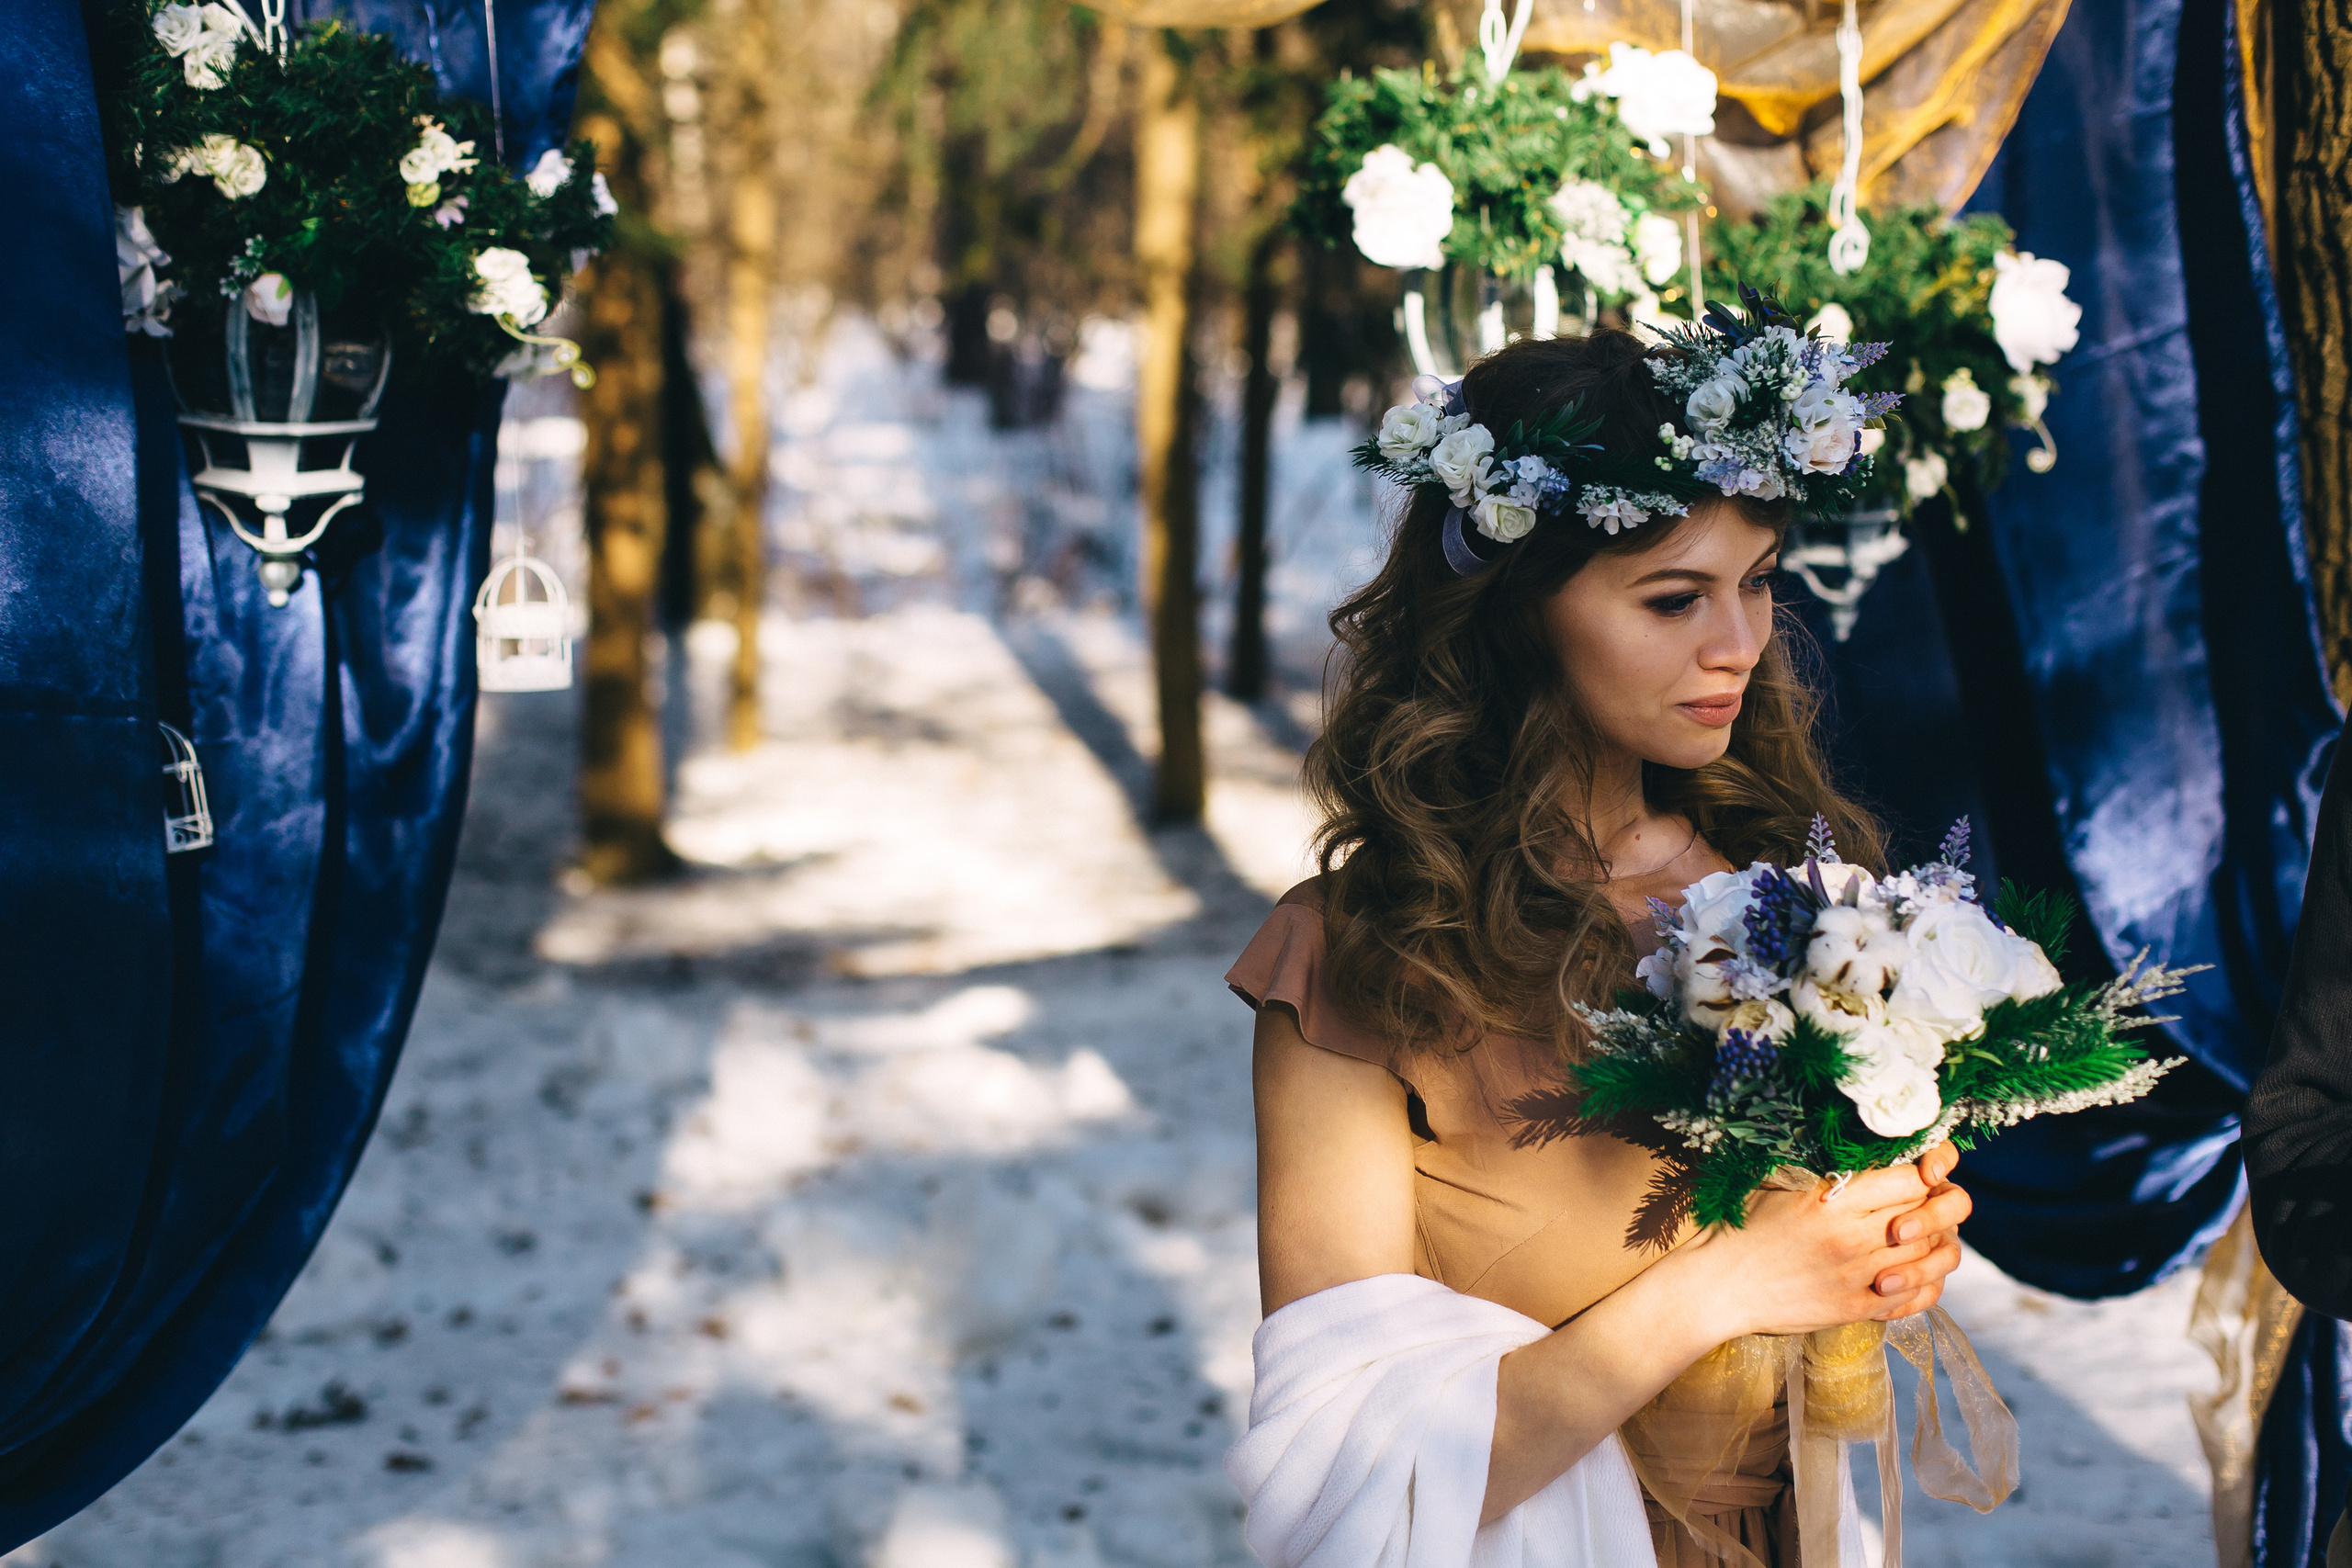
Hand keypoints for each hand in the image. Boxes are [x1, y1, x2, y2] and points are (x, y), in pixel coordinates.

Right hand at [1671, 1153, 1968, 1339]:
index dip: (1930, 1167)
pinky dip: (1929, 1282)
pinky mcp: (1857, 1309)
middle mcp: (1853, 1239)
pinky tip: (1921, 1272)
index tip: (1929, 1165)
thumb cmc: (1742, 1230)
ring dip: (1939, 1242)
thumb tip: (1871, 1156)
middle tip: (1935, 1196)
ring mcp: (1859, 1278)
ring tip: (1929, 1233)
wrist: (1718, 1288)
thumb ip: (1828, 1175)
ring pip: (1930, 1257)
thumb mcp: (1781, 1187)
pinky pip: (1916, 1297)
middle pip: (1928, 1215)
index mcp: (1833, 1201)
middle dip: (1941, 1201)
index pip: (1910, 1178)